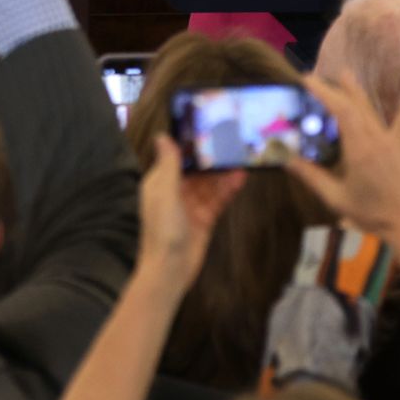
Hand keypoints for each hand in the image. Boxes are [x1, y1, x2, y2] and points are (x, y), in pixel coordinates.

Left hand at [137, 136, 243, 286]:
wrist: (170, 269)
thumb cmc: (162, 229)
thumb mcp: (165, 193)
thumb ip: (168, 165)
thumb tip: (162, 136)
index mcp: (159, 183)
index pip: (176, 158)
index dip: (191, 146)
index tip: (207, 129)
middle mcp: (174, 192)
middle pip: (196, 171)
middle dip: (212, 160)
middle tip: (231, 144)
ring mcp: (190, 206)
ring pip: (209, 185)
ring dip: (223, 174)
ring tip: (241, 161)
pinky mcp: (204, 220)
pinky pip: (217, 200)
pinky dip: (227, 190)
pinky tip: (239, 180)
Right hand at [290, 75, 399, 239]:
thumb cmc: (374, 214)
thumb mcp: (337, 198)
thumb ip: (311, 176)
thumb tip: (285, 159)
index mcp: (361, 150)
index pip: (342, 110)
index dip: (324, 91)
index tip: (307, 80)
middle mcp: (377, 140)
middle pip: (356, 103)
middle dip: (336, 86)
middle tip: (315, 77)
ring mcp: (388, 142)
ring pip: (368, 109)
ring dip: (352, 93)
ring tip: (341, 78)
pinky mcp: (394, 148)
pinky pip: (375, 120)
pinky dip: (361, 108)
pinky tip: (356, 111)